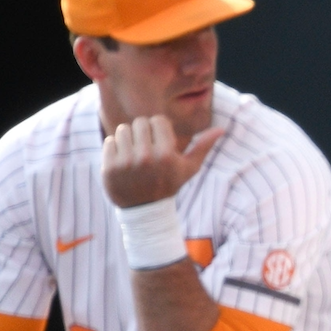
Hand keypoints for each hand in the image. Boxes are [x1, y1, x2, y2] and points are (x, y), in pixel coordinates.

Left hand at [101, 116, 222, 207]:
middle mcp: (146, 157)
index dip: (158, 130)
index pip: (157, 120)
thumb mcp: (189, 168)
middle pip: (139, 122)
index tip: (160, 144)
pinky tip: (123, 162)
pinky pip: (109, 142)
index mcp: (166, 155)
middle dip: (143, 133)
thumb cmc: (170, 184)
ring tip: (134, 155)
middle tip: (146, 149)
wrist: (146, 211)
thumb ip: (203, 146)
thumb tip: (221, 129)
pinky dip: (114, 149)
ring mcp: (126, 163)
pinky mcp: (109, 167)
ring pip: (123, 130)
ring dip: (128, 140)